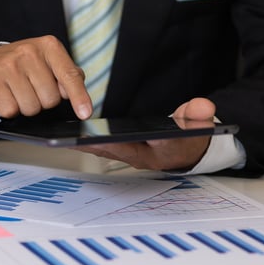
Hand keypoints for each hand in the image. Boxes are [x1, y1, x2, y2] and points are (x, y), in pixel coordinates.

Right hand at [0, 36, 92, 119]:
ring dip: (26, 106)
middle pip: (50, 99)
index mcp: (49, 46)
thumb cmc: (25, 64)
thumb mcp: (50, 61)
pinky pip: (10, 111)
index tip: (85, 113)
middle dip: (43, 101)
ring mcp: (8, 65)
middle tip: (32, 88)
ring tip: (19, 92)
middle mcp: (28, 52)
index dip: (79, 97)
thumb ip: (68, 75)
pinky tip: (6, 95)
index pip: (69, 75)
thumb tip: (76, 94)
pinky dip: (10, 110)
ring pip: (31, 108)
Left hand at [75, 98, 216, 170]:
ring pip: (102, 151)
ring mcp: (129, 156)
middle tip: (69, 138)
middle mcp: (141, 158)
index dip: (121, 141)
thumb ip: (200, 115)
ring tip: (60, 136)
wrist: (189, 151)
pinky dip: (85, 141)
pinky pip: (100, 148)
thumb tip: (203, 106)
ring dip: (82, 144)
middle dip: (91, 144)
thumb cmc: (192, 139)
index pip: (143, 146)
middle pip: (113, 151)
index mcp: (161, 152)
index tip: (104, 135)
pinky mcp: (121, 152)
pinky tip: (69, 134)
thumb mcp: (202, 126)